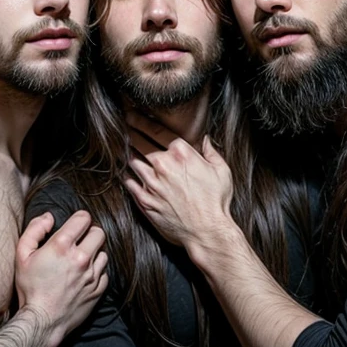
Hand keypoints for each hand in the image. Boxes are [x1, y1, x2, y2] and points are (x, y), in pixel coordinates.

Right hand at [15, 210, 108, 346]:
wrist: (41, 321)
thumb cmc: (30, 288)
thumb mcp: (22, 255)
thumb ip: (34, 230)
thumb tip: (49, 217)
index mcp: (62, 246)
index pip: (84, 218)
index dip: (79, 219)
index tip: (75, 225)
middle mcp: (81, 258)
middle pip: (99, 232)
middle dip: (89, 233)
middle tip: (79, 241)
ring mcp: (92, 275)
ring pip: (103, 252)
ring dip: (94, 253)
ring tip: (81, 260)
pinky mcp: (98, 289)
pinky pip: (104, 272)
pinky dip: (96, 271)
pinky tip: (84, 276)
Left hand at [124, 112, 234, 251]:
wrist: (206, 231)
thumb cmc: (216, 202)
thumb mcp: (221, 171)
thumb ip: (211, 152)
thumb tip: (205, 139)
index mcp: (181, 154)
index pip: (155, 130)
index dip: (141, 120)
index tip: (134, 115)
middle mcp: (163, 165)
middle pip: (139, 142)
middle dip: (130, 131)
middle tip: (125, 125)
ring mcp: (151, 183)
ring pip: (132, 160)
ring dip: (128, 152)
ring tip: (125, 146)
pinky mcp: (145, 201)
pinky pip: (129, 182)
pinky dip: (126, 175)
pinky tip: (125, 171)